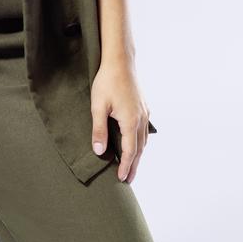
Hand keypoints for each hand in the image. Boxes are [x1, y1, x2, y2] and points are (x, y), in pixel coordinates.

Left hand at [90, 59, 152, 183]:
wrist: (120, 61)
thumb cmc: (107, 81)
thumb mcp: (98, 106)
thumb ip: (99, 130)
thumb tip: (100, 151)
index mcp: (131, 121)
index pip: (130, 151)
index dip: (126, 166)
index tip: (122, 178)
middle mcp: (141, 119)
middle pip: (139, 149)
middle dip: (134, 165)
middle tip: (129, 180)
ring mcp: (144, 112)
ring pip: (143, 140)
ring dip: (138, 154)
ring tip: (132, 165)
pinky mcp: (143, 106)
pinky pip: (144, 130)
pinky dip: (140, 141)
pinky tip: (135, 143)